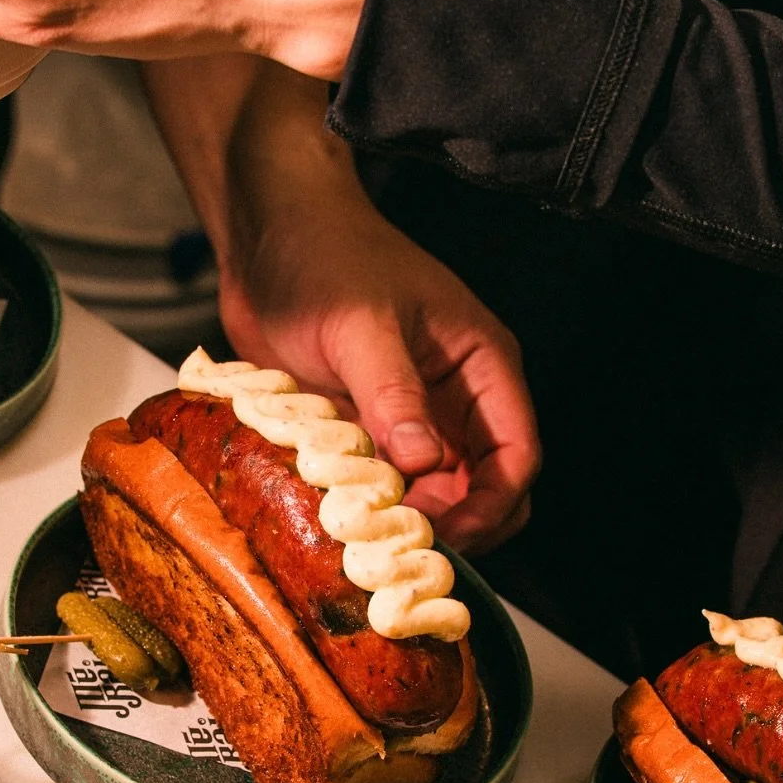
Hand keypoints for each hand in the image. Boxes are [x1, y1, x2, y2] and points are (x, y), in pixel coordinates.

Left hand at [221, 183, 538, 555]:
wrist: (265, 235)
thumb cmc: (324, 256)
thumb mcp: (361, 323)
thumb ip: (393, 392)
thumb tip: (421, 463)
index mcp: (483, 367)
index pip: (517, 455)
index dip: (491, 506)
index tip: (447, 538)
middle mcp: (460, 401)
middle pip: (490, 489)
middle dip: (459, 525)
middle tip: (406, 547)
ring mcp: (418, 419)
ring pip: (441, 497)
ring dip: (415, 523)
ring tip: (371, 534)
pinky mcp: (374, 432)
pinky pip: (392, 488)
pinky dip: (379, 509)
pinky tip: (346, 517)